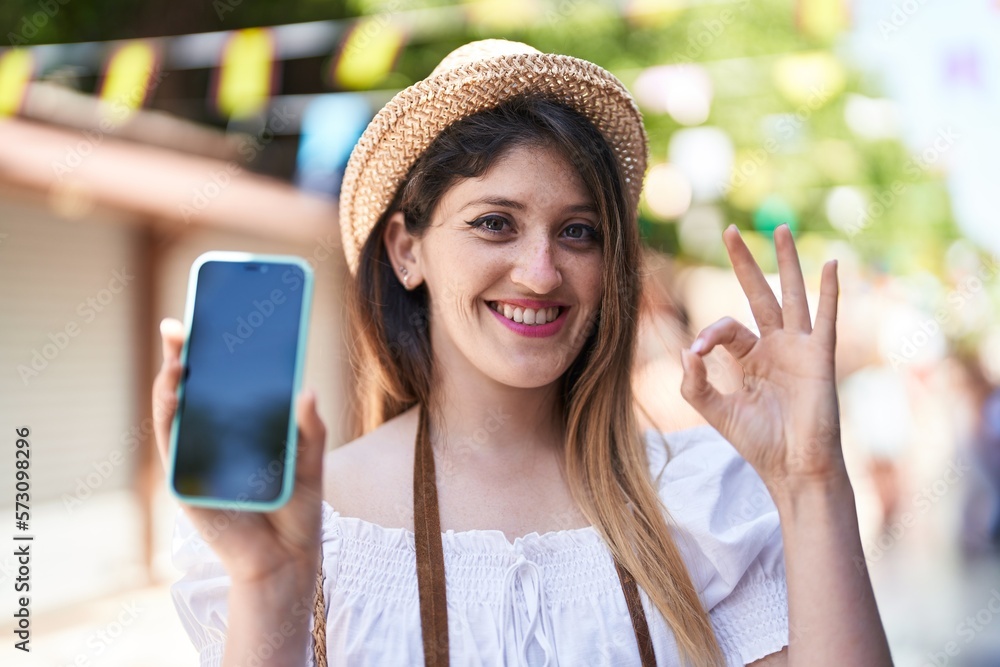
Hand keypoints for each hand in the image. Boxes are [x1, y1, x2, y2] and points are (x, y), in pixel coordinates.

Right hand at [152, 317, 326, 585]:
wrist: (285, 559)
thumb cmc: (296, 509)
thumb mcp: (312, 463)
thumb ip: (310, 430)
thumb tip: (308, 391)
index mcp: (245, 428)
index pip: (224, 383)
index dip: (214, 351)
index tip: (211, 317)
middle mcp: (216, 438)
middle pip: (194, 390)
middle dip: (184, 355)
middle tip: (182, 325)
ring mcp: (198, 458)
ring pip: (175, 412)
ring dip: (171, 382)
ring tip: (179, 357)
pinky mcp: (186, 480)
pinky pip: (171, 443)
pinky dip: (168, 416)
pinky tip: (175, 392)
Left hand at [679, 224, 844, 494]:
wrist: (792, 467)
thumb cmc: (758, 443)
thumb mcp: (716, 412)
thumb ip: (694, 384)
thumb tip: (685, 350)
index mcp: (749, 357)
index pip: (727, 327)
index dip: (709, 334)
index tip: (698, 353)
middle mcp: (775, 346)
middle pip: (758, 294)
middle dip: (743, 263)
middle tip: (728, 230)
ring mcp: (799, 348)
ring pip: (791, 295)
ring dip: (786, 262)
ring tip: (780, 229)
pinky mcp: (820, 357)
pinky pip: (826, 317)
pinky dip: (829, 292)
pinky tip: (832, 264)